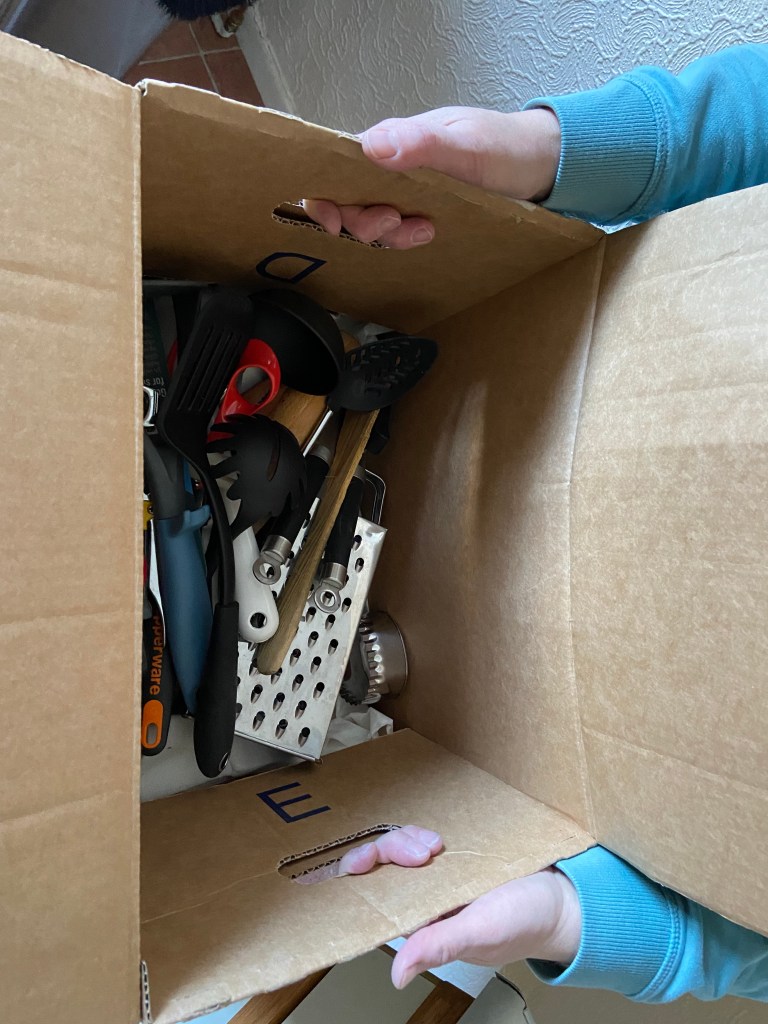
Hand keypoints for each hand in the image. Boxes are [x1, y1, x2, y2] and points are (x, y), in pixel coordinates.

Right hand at [304, 106, 560, 248]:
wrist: (542, 166)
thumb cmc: (506, 146)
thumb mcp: (468, 145)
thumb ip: (423, 144)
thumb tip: (373, 148)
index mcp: (392, 142)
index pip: (337, 167)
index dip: (325, 196)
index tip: (335, 221)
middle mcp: (392, 166)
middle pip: (349, 201)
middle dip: (363, 222)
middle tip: (396, 223)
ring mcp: (406, 192)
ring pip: (372, 222)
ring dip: (389, 235)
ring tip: (423, 230)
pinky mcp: (422, 211)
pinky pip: (396, 232)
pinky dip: (405, 241)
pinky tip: (429, 234)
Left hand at [338, 826, 580, 988]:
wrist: (563, 897)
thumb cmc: (527, 923)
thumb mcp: (480, 933)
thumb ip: (439, 947)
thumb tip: (397, 973)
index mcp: (422, 925)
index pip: (374, 900)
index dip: (363, 877)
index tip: (368, 859)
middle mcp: (423, 901)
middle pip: (381, 867)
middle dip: (392, 849)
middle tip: (426, 850)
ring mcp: (436, 877)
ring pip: (400, 847)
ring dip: (410, 838)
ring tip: (436, 845)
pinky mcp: (453, 855)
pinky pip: (422, 835)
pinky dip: (424, 831)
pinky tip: (439, 837)